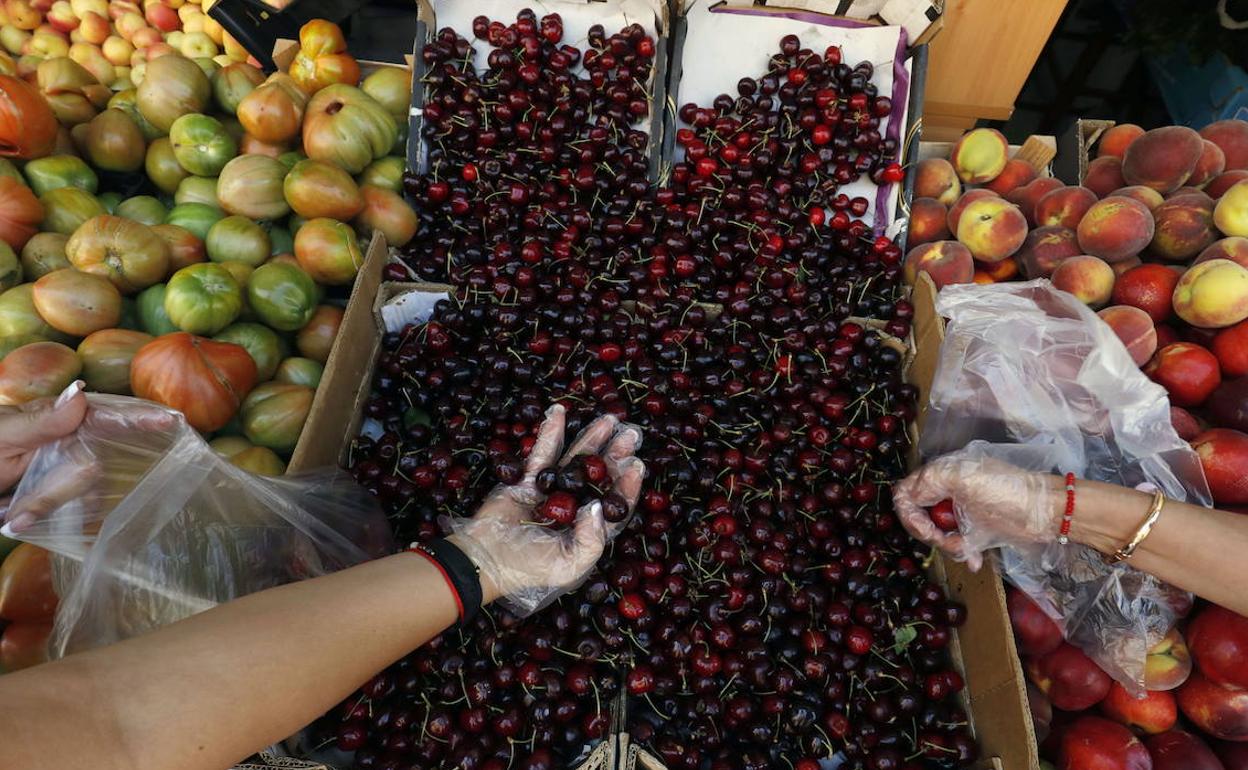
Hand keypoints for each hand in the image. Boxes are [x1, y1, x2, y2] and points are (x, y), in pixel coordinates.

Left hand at [3, 385, 178, 534]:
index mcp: (57, 420)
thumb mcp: (2, 436)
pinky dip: (53, 520)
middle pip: (92, 467)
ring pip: (84, 494)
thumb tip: (82, 394)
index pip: (106, 415)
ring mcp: (63, 469)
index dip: (139, 419)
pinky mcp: (57, 495)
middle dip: (58, 493)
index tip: (172, 422)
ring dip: (48, 508)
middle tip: (18, 513)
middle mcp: (67, 442)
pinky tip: (25, 523)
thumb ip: (42, 420)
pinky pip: (75, 511)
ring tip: (12, 517)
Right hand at [445, 404, 644, 615]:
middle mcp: (573, 507)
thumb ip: (591, 540)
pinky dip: (551, 432)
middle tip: (629, 434)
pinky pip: (543, 452)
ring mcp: (551, 491)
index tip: (635, 465)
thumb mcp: (569, 566)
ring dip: (591, 439)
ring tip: (609, 420)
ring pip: (576, 460)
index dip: (626, 485)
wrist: (485, 560)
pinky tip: (560, 411)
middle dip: (615, 455)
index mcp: (587, 530)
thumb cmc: (530, 569)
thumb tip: (598, 506)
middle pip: (600, 476)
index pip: (613, 504)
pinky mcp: (528, 479)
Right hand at [892, 452, 1058, 570]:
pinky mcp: (976, 529)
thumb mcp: (962, 478)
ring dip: (948, 546)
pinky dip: (962, 553)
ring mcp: (962, 511)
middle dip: (930, 534)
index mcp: (941, 474)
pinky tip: (974, 560)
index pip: (906, 495)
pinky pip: (957, 544)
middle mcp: (948, 491)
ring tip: (966, 550)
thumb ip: (929, 482)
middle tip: (948, 541)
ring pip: (937, 534)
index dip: (910, 515)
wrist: (1045, 512)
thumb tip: (909, 500)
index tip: (928, 531)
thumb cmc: (1005, 491)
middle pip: (918, 516)